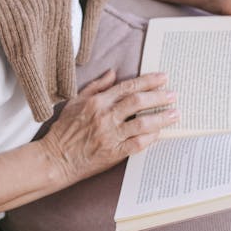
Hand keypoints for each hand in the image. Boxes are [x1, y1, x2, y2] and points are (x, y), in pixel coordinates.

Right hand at [39, 70, 179, 184]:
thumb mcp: (75, 101)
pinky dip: (150, 138)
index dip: (148, 81)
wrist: (56, 158)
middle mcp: (105, 116)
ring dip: (161, 117)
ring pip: (142, 123)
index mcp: (97, 101)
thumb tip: (113, 72)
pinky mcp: (113, 153)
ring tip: (175, 114)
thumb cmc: (64, 130)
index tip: (163, 78)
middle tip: (174, 95)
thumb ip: (96, 86)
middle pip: (138, 101)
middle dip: (159, 96)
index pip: (127, 87)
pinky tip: (159, 133)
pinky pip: (137, 144)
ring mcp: (110, 135)